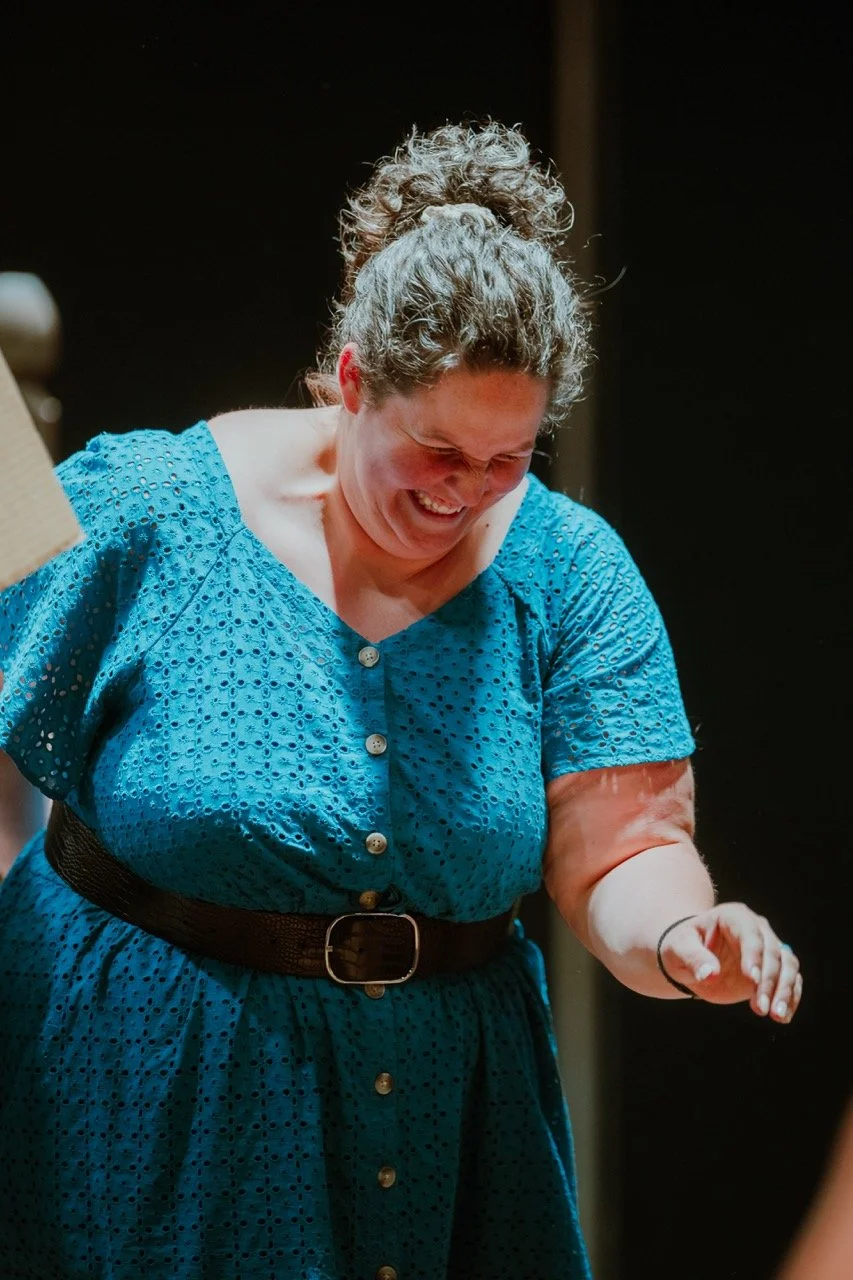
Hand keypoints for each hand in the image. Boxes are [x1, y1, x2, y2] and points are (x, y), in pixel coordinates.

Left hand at [658, 903, 802, 1021]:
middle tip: (760, 1009)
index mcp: (733, 916)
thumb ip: (693, 959)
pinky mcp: (772, 969)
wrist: (689, 957)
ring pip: (787, 965)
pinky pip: (791, 980)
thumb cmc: (682, 947)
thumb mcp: (678, 950)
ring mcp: (767, 948)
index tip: (753, 980)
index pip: (750, 934)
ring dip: (785, 991)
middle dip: (769, 981)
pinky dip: (790, 997)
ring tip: (775, 1015)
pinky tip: (783, 1017)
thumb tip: (709, 974)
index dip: (754, 956)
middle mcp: (756, 928)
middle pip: (773, 952)